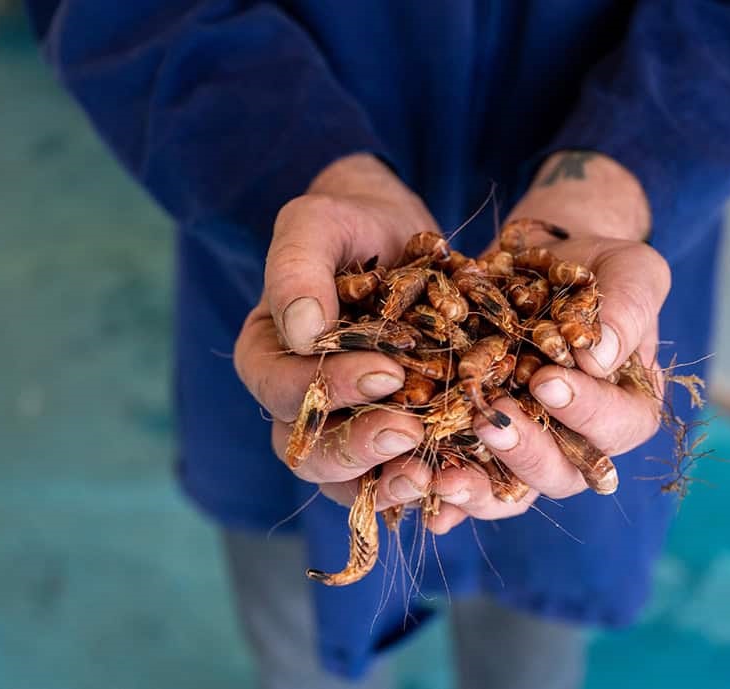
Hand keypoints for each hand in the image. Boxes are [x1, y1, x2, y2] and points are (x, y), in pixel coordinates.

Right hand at [233, 153, 443, 511]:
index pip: (283, 390)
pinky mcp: (395, 435)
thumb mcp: (317, 224)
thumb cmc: (347, 224)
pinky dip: (428, 492)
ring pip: (352, 480)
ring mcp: (346, 426)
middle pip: (310, 451)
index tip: (385, 372)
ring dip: (389, 485)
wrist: (396, 235)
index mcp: (269, 357)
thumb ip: (297, 268)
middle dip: (357, 448)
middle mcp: (299, 403)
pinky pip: (401, 477)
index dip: (329, 390)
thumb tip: (301, 330)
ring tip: (431, 479)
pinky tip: (460, 489)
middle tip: (409, 433)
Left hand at [426, 151, 671, 533]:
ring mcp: (530, 448)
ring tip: (444, 478)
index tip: (548, 380)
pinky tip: (419, 487)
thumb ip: (627, 309)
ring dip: (476, 490)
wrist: (543, 265)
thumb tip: (601, 357)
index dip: (587, 411)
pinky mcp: (484, 443)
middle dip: (525, 452)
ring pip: (510, 490)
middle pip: (562, 473)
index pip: (620, 424)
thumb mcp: (629, 271)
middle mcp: (581, 442)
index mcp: (628, 406)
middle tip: (492, 422)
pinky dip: (443, 493)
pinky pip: (466, 478)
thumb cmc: (598, 268)